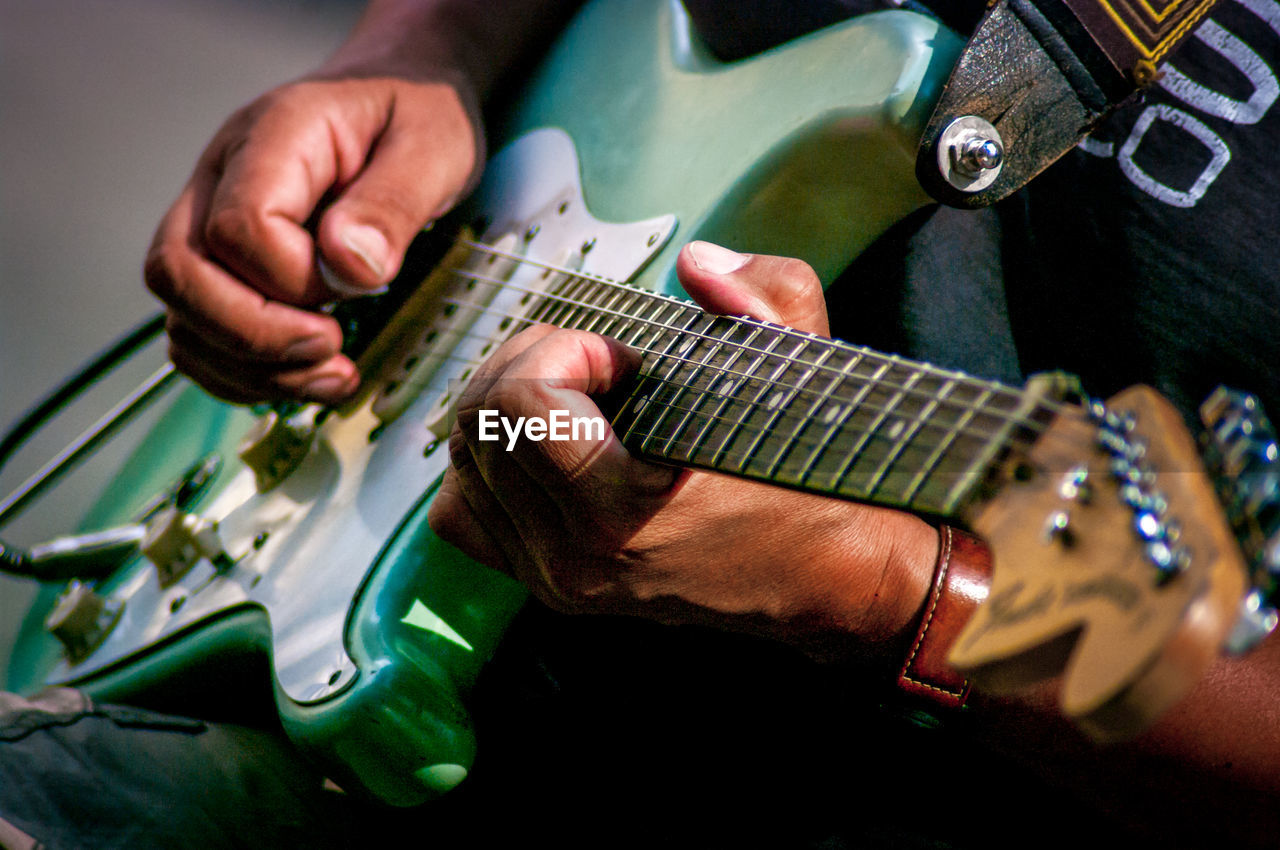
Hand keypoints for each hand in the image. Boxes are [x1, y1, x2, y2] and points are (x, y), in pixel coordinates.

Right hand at [144, 70, 480, 403]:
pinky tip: (306, 376)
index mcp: (272, 137)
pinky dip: (244, 374)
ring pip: (180, 314)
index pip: (238, 228)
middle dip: (255, 337)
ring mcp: (209, 221)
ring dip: (251, 368)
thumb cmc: (417, 117)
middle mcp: (219, 176)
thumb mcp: (432, 148)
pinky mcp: (222, 264)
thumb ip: (391, 205)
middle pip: (178, 272)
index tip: (359, 289)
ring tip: (332, 375)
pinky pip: (198, 334)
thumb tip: (347, 269)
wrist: (399, 98)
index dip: (293, 282)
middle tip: (333, 351)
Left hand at [428, 242, 936, 662]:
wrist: (823, 578)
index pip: (521, 405)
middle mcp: (572, 557)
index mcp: (624, 515)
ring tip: (579, 396)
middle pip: (477, 420)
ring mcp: (552, 577)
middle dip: (532, 361)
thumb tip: (696, 263)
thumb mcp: (807, 372)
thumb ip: (765, 296)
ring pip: (461, 458)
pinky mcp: (543, 581)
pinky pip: (461, 507)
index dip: (567, 350)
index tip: (627, 357)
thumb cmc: (811, 477)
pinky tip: (543, 442)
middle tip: (600, 362)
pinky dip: (487, 459)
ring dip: (507, 402)